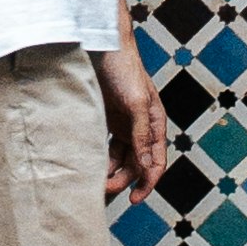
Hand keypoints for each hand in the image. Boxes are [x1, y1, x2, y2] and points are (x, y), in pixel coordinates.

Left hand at [97, 31, 170, 199]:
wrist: (102, 45)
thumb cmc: (124, 70)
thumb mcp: (135, 103)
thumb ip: (141, 134)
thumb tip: (148, 167)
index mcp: (155, 123)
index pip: (156, 161)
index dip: (148, 183)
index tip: (134, 200)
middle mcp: (141, 126)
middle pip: (136, 163)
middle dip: (124, 180)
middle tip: (105, 190)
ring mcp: (123, 123)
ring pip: (120, 158)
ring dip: (111, 171)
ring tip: (96, 181)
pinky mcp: (105, 119)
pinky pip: (105, 146)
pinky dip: (100, 158)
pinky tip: (90, 165)